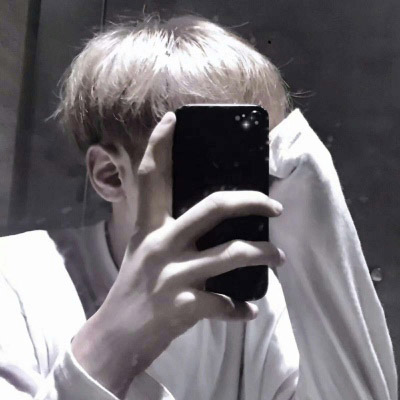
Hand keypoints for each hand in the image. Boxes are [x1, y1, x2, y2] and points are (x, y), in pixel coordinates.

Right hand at [72, 112, 285, 396]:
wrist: (115, 337)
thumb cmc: (132, 289)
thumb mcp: (142, 252)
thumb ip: (168, 233)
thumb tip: (208, 221)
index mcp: (147, 228)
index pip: (150, 177)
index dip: (159, 144)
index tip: (174, 118)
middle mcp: (159, 246)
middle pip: (212, 207)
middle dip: (251, 201)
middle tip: (275, 206)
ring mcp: (172, 276)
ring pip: (232, 255)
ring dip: (263, 254)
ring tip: (278, 257)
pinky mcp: (184, 307)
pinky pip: (225, 304)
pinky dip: (241, 308)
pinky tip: (247, 309)